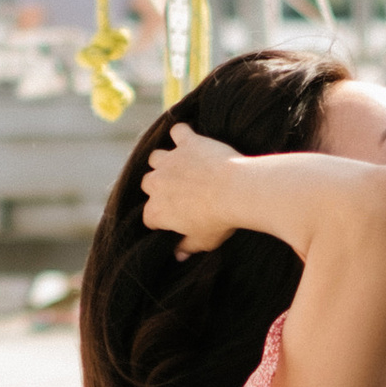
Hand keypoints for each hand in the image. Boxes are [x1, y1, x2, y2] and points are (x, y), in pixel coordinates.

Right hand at [140, 121, 244, 258]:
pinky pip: (178, 131)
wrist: (237, 191)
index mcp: (157, 211)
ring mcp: (170, 160)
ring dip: (164, 161)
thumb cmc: (220, 220)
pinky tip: (189, 137)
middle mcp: (156, 184)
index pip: (149, 217)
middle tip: (179, 191)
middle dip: (159, 187)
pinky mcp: (187, 142)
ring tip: (180, 166)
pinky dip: (182, 133)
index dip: (160, 218)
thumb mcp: (204, 241)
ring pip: (156, 157)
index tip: (174, 219)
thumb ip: (187, 247)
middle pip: (148, 183)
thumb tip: (178, 255)